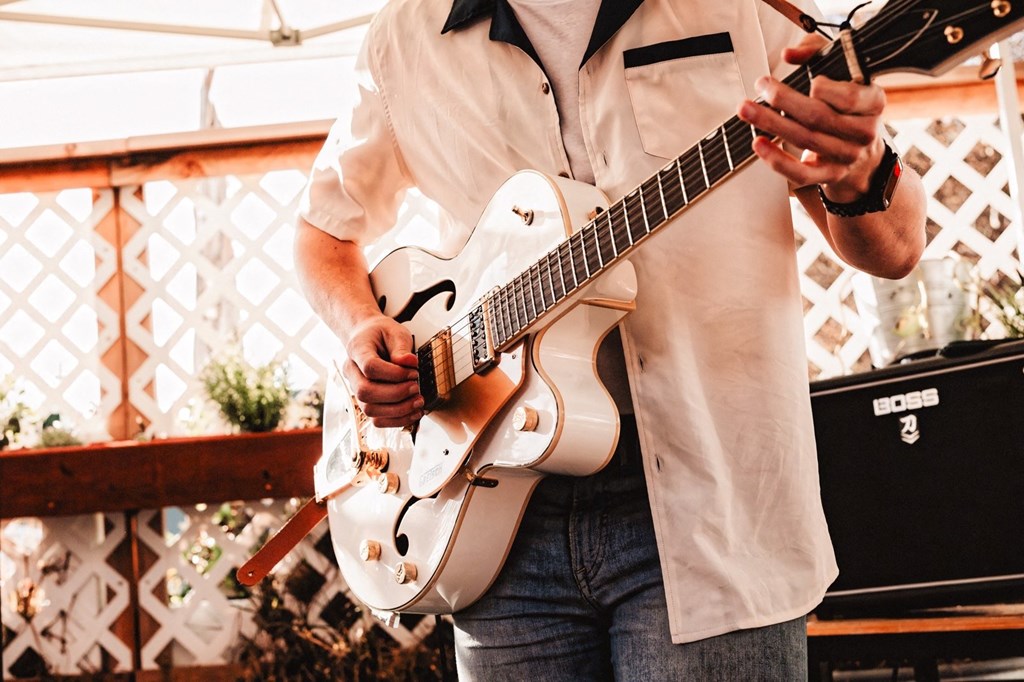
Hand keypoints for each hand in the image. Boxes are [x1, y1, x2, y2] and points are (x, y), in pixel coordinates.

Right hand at [342, 314, 422, 427]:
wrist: (367, 337)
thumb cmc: (381, 334)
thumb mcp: (395, 332)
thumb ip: (402, 347)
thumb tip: (409, 362)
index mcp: (357, 350)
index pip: (370, 367)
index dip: (394, 374)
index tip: (414, 372)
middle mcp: (352, 372)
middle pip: (365, 392)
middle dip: (396, 394)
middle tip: (416, 387)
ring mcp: (356, 388)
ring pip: (369, 409)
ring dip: (398, 410)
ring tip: (419, 401)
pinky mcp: (365, 401)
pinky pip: (376, 420)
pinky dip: (397, 420)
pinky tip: (414, 412)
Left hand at [737, 33, 886, 201]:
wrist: (863, 155)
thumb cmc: (848, 106)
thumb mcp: (843, 73)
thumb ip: (817, 53)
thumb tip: (790, 54)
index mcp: (873, 103)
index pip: (850, 97)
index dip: (825, 88)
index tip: (807, 79)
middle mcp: (863, 132)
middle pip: (819, 117)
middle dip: (785, 100)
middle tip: (762, 86)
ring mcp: (846, 157)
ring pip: (805, 140)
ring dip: (772, 124)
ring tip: (747, 110)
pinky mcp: (828, 176)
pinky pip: (800, 172)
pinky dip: (776, 160)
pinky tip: (759, 144)